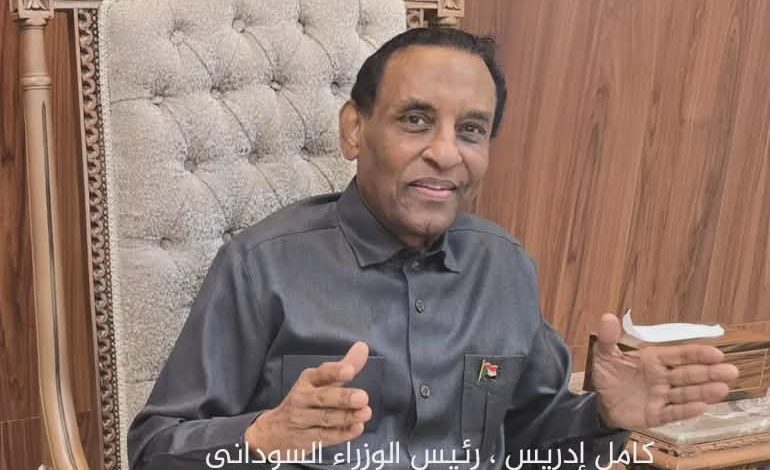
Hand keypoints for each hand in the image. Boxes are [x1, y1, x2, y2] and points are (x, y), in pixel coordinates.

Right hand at [244, 341, 371, 456]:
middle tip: (363, 397)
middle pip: (322, 398)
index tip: (349, 370)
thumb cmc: (305, 401)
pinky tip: (357, 428)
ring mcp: (303, 421)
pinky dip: (342, 434)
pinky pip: (325, 437)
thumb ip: (343, 366)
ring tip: (365, 413)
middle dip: (342, 398)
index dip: (335, 372)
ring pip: (325, 418)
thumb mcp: (320, 381)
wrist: (273, 432)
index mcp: (307, 381)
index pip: (320, 374)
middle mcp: (302, 399)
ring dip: (346, 416)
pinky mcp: (307, 440)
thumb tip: (363, 347)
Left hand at [591, 313, 738, 429]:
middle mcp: (661, 377)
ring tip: (723, 388)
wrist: (597, 402)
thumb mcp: (604, 354)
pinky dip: (686, 410)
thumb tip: (607, 316)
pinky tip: (702, 406)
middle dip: (709, 373)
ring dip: (704, 391)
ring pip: (686, 393)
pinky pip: (673, 412)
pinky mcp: (656, 415)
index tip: (717, 354)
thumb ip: (608, 337)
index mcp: (653, 359)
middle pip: (689, 374)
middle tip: (730, 371)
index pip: (679, 355)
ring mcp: (661, 396)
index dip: (698, 354)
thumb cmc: (607, 375)